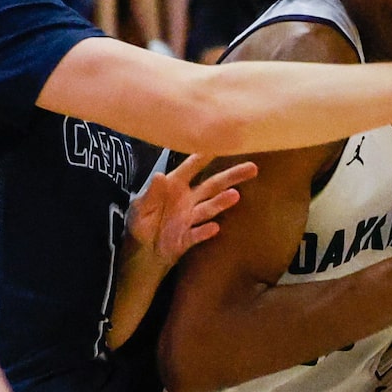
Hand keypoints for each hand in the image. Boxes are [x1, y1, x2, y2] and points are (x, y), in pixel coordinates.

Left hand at [128, 154, 256, 267]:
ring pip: (209, 208)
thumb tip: (160, 176)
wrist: (142, 250)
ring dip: (221, 202)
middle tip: (252, 167)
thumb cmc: (142, 221)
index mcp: (175, 185)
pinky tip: (214, 228)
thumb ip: (151, 194)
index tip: (221, 141)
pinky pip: (197, 234)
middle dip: (231, 176)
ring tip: (235, 195)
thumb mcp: (139, 206)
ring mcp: (190, 218)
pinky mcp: (187, 238)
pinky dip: (204, 231)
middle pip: (213, 185)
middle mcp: (188, 199)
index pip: (192, 166)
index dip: (205, 154)